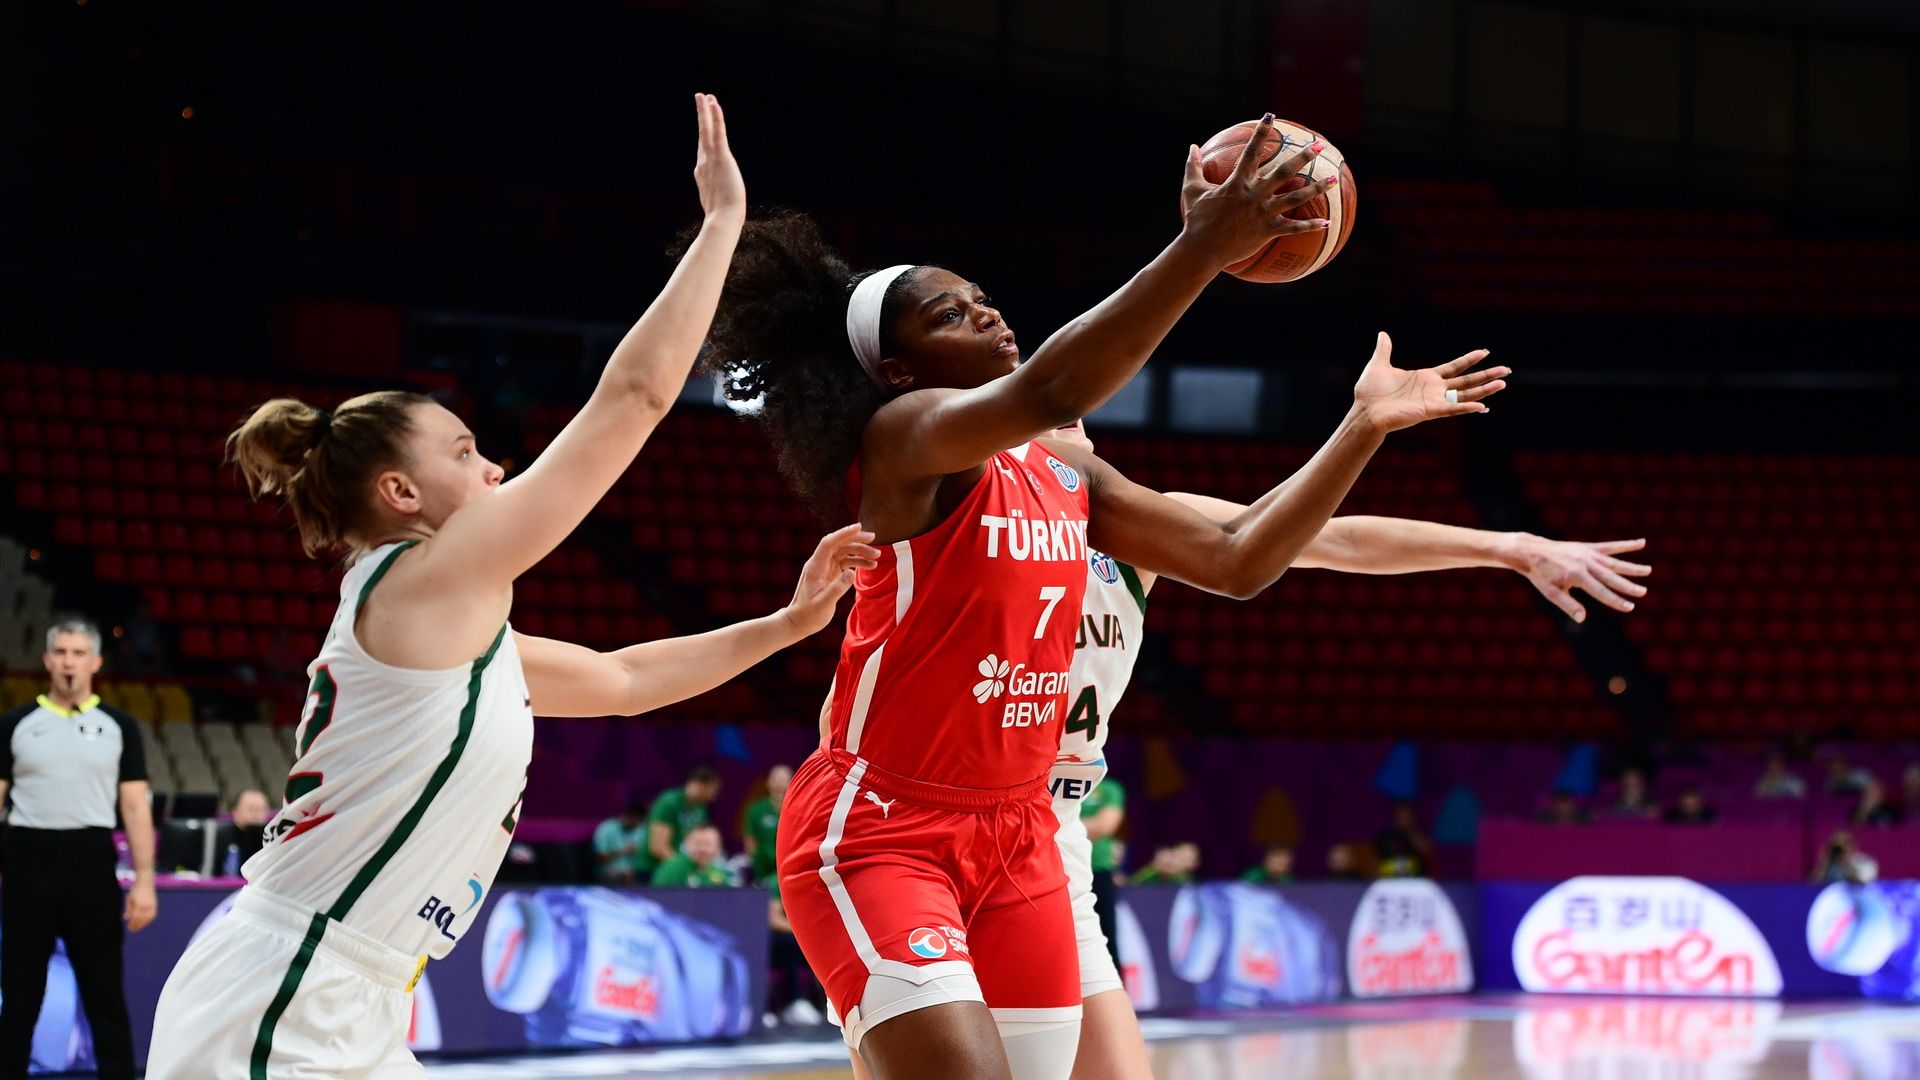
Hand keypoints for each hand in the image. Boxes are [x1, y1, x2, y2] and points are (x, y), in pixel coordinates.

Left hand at [125, 881, 157, 931]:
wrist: (146, 881)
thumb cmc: (135, 889)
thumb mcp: (129, 898)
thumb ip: (128, 909)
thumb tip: (126, 918)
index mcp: (138, 903)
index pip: (135, 917)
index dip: (132, 923)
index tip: (129, 927)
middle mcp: (146, 905)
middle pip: (141, 919)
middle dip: (137, 925)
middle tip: (132, 930)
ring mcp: (151, 905)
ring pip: (148, 918)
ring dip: (143, 924)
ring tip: (138, 927)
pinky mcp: (155, 904)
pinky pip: (152, 915)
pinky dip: (148, 920)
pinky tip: (144, 922)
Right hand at [692, 93, 744, 222]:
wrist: (723, 219)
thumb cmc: (723, 217)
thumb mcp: (718, 206)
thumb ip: (716, 202)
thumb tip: (717, 213)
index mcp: (703, 174)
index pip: (703, 151)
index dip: (703, 136)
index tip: (704, 124)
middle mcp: (703, 163)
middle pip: (702, 135)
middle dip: (701, 117)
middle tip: (700, 100)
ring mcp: (710, 159)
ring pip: (706, 130)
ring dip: (704, 111)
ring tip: (703, 95)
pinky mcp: (721, 156)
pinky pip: (717, 132)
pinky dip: (715, 117)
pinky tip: (713, 103)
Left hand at [780, 524, 880, 636]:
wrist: (800, 622)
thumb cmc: (809, 614)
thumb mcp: (823, 603)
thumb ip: (838, 588)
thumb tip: (852, 572)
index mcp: (815, 566)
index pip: (829, 543)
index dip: (843, 533)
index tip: (858, 527)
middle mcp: (820, 563)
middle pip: (839, 544)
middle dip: (856, 539)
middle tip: (874, 539)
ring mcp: (826, 567)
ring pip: (845, 552)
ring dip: (860, 552)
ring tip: (877, 556)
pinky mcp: (831, 573)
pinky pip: (846, 562)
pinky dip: (858, 562)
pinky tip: (870, 565)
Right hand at [1178, 114, 1336, 268]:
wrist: (1201, 250)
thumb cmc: (1196, 220)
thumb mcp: (1191, 190)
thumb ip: (1193, 167)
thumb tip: (1192, 147)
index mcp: (1237, 182)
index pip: (1252, 151)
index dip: (1261, 132)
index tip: (1270, 117)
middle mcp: (1254, 195)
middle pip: (1284, 172)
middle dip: (1303, 157)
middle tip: (1319, 145)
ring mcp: (1263, 214)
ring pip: (1295, 198)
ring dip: (1317, 188)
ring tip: (1334, 180)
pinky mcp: (1267, 231)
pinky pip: (1293, 228)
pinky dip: (1310, 226)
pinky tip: (1327, 223)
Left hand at [1352, 333, 1509, 433]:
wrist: (1365, 411)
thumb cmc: (1370, 393)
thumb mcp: (1378, 365)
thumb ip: (1384, 350)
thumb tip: (1382, 334)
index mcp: (1425, 378)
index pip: (1454, 367)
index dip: (1469, 360)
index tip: (1485, 352)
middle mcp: (1433, 389)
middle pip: (1466, 381)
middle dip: (1486, 375)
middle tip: (1506, 370)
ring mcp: (1433, 401)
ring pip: (1465, 395)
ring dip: (1484, 390)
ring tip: (1502, 383)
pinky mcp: (1429, 411)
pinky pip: (1452, 409)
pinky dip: (1467, 407)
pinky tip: (1483, 406)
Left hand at [1512, 535, 1651, 622]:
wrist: (1531, 552)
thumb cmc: (1541, 576)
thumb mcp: (1551, 593)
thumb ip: (1568, 605)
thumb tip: (1583, 619)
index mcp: (1577, 576)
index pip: (1601, 591)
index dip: (1616, 600)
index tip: (1630, 607)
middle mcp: (1585, 563)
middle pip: (1611, 576)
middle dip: (1628, 585)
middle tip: (1643, 592)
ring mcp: (1588, 554)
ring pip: (1614, 562)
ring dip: (1631, 567)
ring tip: (1648, 570)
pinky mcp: (1588, 548)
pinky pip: (1609, 547)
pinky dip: (1625, 545)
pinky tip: (1641, 543)